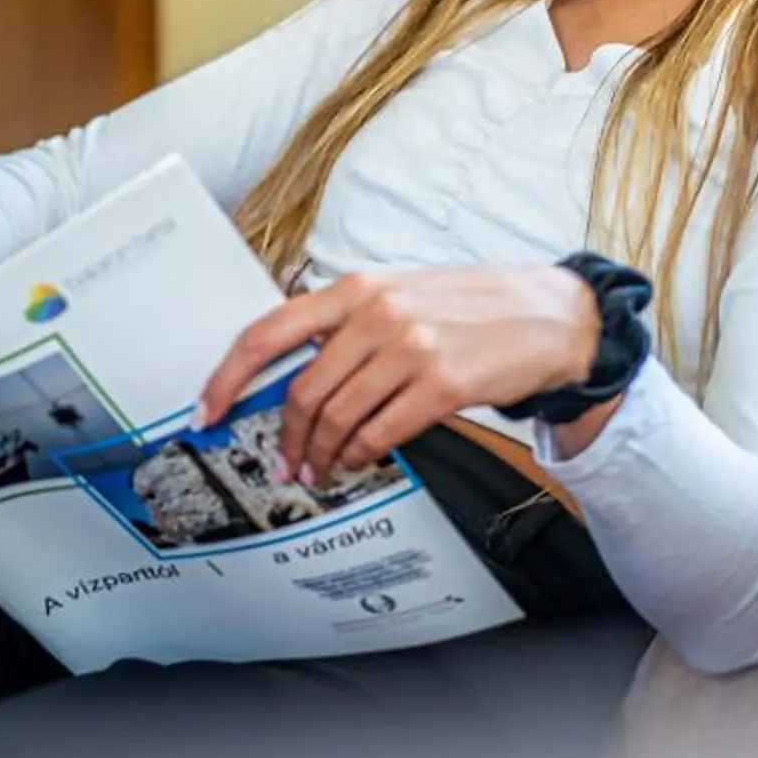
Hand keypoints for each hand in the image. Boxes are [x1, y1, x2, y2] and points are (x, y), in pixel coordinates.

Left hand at [196, 265, 598, 479]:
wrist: (549, 315)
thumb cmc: (468, 307)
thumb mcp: (398, 294)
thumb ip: (345, 324)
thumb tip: (288, 373)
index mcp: (356, 287)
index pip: (267, 332)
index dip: (228, 376)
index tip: (208, 410)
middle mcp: (377, 313)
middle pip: (302, 390)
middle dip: (285, 437)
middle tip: (284, 462)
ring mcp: (411, 348)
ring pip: (338, 418)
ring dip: (321, 456)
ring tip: (319, 470)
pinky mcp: (443, 384)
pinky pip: (380, 434)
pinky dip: (360, 455)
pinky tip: (359, 460)